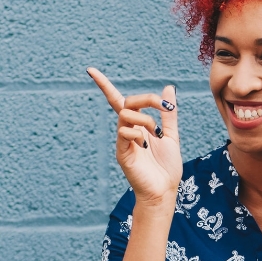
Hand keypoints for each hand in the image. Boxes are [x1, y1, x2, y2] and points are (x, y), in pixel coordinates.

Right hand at [87, 67, 181, 206]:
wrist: (165, 191)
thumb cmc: (167, 167)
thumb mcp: (171, 135)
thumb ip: (168, 113)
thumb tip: (168, 88)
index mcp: (138, 126)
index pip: (118, 101)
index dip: (104, 85)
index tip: (90, 70)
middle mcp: (127, 131)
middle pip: (126, 102)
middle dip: (147, 99)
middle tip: (164, 107)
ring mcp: (123, 142)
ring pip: (125, 115)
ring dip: (145, 119)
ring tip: (156, 134)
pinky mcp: (122, 153)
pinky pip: (124, 133)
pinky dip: (137, 133)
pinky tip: (146, 145)